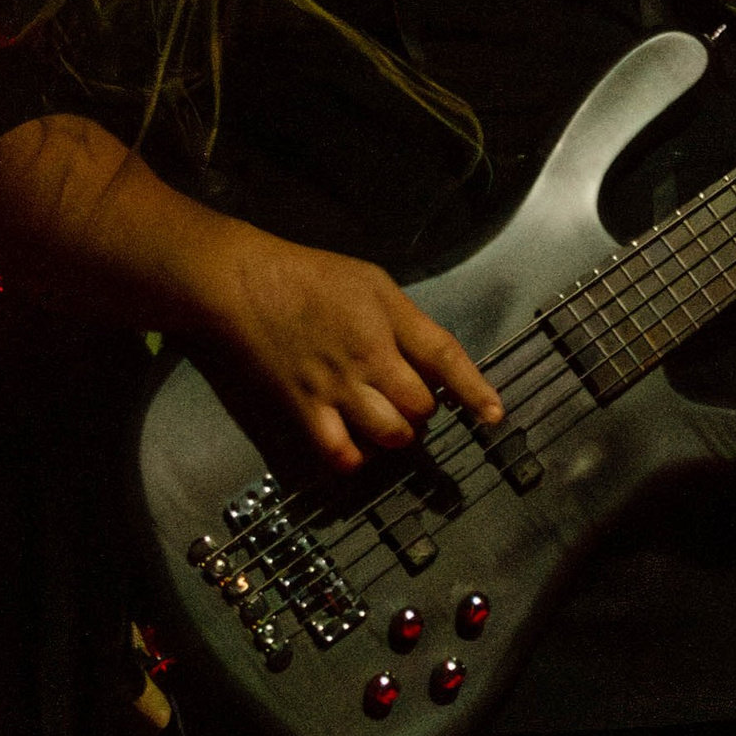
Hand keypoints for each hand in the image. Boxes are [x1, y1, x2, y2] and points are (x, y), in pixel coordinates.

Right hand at [189, 220, 503, 476]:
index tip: (494, 416)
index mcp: (388, 321)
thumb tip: (434, 361)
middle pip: (421, 407)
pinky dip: (356, 460)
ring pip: (391, 435)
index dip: (475, 390)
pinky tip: (357, 451)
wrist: (241, 284)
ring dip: (397, 437)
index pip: (445, 358)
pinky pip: (340, 453)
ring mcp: (336, 389)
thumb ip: (407, 322)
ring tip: (387, 425)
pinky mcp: (304, 410)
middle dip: (424, 412)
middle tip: (410, 402)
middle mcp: (369, 359)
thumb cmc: (308, 276)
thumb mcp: (371, 281)